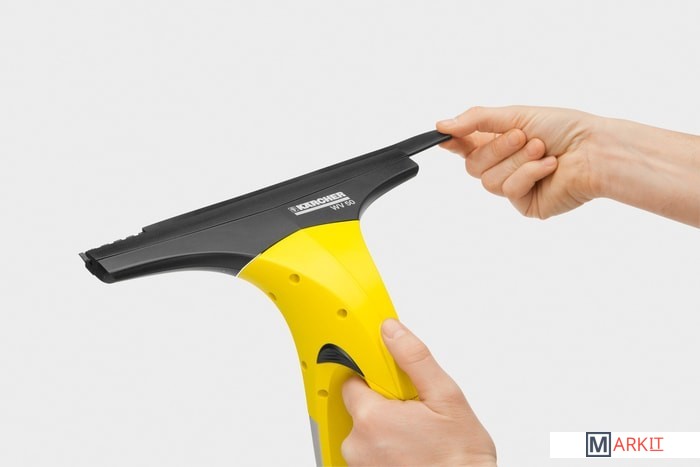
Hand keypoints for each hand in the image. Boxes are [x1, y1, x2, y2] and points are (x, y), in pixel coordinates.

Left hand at [341, 319, 495, 466]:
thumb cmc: (461, 459)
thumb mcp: (446, 397)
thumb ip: (414, 358)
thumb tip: (392, 331)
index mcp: (372, 418)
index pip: (352, 380)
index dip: (375, 378)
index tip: (394, 383)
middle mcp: (357, 444)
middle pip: (359, 408)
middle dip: (384, 406)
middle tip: (416, 414)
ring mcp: (359, 465)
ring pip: (365, 433)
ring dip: (386, 430)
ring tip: (417, 438)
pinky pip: (369, 454)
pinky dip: (386, 451)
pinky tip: (410, 453)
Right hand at [436, 106, 699, 225]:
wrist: (596, 151)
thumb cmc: (565, 128)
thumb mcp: (515, 114)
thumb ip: (475, 120)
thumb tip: (441, 126)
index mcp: (500, 142)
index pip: (466, 145)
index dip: (454, 142)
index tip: (443, 137)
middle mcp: (504, 166)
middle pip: (472, 166)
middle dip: (497, 149)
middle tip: (522, 136)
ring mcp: (514, 187)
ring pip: (488, 181)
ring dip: (517, 161)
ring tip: (542, 151)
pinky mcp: (526, 204)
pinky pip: (510, 190)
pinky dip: (529, 174)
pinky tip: (550, 167)